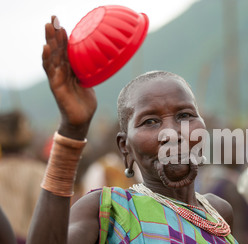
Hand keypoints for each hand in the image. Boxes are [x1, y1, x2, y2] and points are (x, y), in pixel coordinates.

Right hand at [42, 16, 96, 138]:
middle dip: (54, 34)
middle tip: (53, 18)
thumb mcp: (89, 82)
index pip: (64, 50)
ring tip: (49, 27)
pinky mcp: (55, 85)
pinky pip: (50, 70)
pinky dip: (47, 59)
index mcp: (69, 69)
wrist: (82, 119)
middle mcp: (61, 71)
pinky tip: (46, 48)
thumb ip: (89, 71)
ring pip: (51, 56)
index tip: (61, 23)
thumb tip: (99, 60)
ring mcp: (57, 77)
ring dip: (50, 41)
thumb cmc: (85, 101)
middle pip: (56, 49)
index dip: (62, 37)